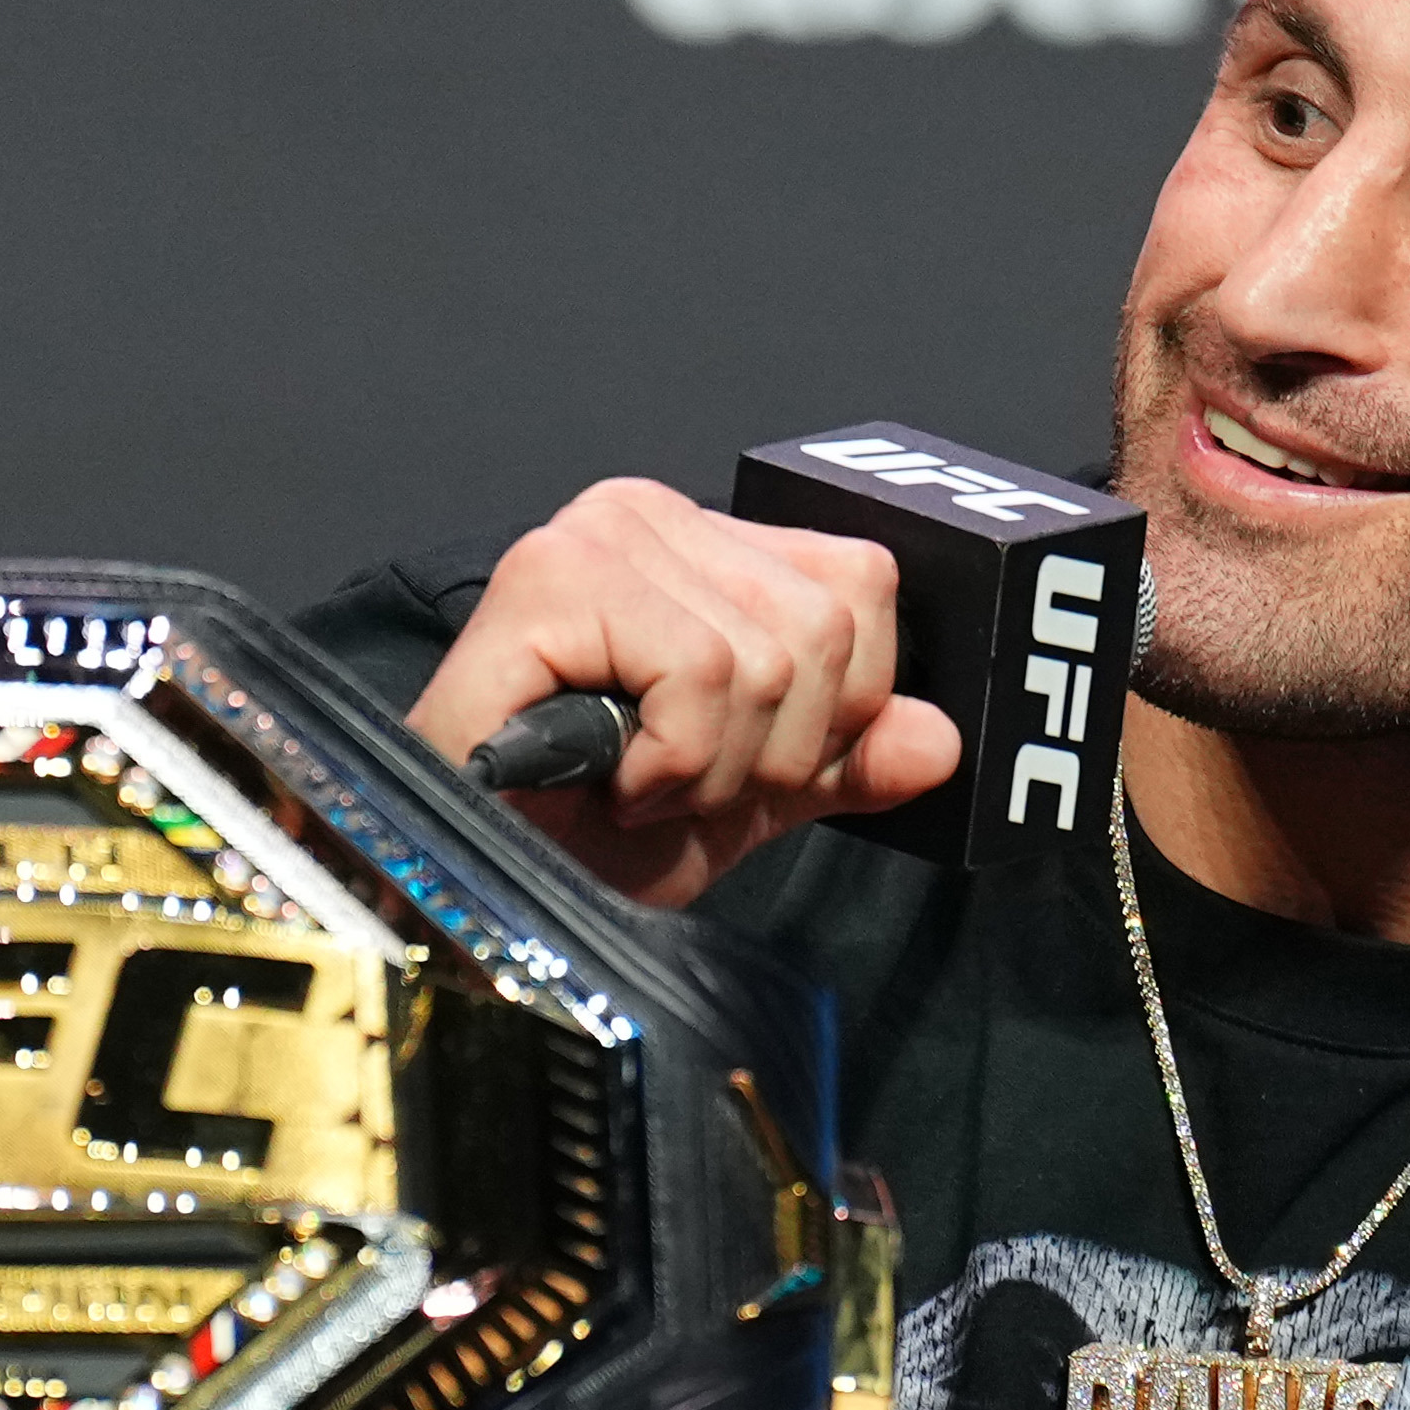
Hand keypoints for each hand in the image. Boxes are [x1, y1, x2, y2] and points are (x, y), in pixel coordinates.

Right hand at [410, 478, 961, 905]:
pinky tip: (610, 777)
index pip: (861, 582)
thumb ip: (847, 761)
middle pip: (826, 626)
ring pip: (770, 657)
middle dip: (773, 748)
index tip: (741, 761)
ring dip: (715, 766)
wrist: (468, 896)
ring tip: (639, 781)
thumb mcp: (750, 800)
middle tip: (679, 780)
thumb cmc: (580, 838)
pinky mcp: (550, 577)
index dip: (833, 707)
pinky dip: (673, 761)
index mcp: (703, 542)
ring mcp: (598, 537)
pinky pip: (701, 672)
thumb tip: (940, 740)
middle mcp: (651, 513)